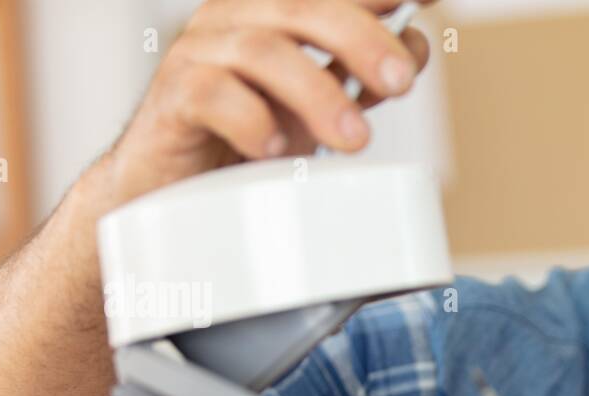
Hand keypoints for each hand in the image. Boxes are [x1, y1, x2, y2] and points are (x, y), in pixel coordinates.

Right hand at [106, 0, 435, 202]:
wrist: (173, 184)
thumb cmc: (249, 133)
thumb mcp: (318, 101)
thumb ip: (362, 73)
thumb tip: (415, 45)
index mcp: (276, 10)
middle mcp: (237, 17)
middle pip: (301, 8)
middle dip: (360, 39)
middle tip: (402, 81)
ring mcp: (201, 52)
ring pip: (261, 50)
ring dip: (317, 92)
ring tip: (356, 138)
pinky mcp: (173, 98)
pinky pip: (210, 93)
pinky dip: (250, 117)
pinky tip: (277, 147)